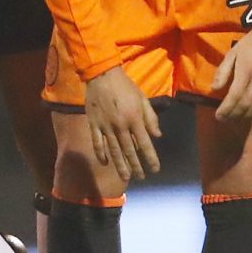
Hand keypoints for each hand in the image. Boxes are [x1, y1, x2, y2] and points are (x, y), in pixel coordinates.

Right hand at [83, 68, 162, 183]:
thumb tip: (157, 136)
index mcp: (134, 119)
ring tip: (126, 177)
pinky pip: (97, 143)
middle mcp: (121, 126)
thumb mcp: (142, 99)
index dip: (150, 158)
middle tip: (141, 177)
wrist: (102, 75)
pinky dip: (101, 154)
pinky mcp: (94, 124)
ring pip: (114, 150)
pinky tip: (105, 163)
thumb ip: (150, 118)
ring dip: (120, 165)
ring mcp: (106, 126)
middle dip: (136, 166)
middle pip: (129, 151)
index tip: (155, 169)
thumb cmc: (125, 86)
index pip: (145, 144)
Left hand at [213, 21, 251, 123]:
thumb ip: (223, 71)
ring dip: (246, 116)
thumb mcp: (232, 53)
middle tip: (224, 119)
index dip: (226, 109)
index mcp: (245, 71)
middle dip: (234, 115)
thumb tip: (215, 89)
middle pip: (245, 104)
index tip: (218, 115)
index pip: (234, 96)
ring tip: (236, 119)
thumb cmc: (250, 43)